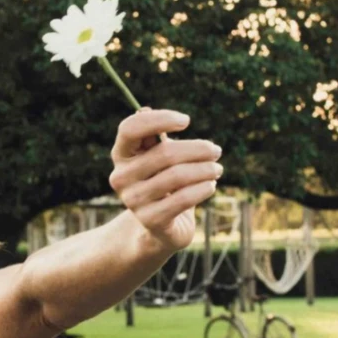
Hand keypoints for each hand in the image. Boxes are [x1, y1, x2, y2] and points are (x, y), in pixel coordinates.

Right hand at [109, 108, 222, 250]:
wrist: (158, 228)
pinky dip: (203, 189)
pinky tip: (211, 186)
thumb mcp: (158, 158)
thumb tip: (143, 110)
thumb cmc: (162, 183)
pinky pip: (183, 199)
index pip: (131, 128)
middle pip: (164, 153)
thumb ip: (154, 138)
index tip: (186, 122)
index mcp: (121, 155)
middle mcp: (120, 177)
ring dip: (205, 170)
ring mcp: (133, 200)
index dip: (159, 119)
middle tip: (216, 151)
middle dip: (198, 149)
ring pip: (177, 176)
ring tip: (217, 169)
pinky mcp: (149, 220)